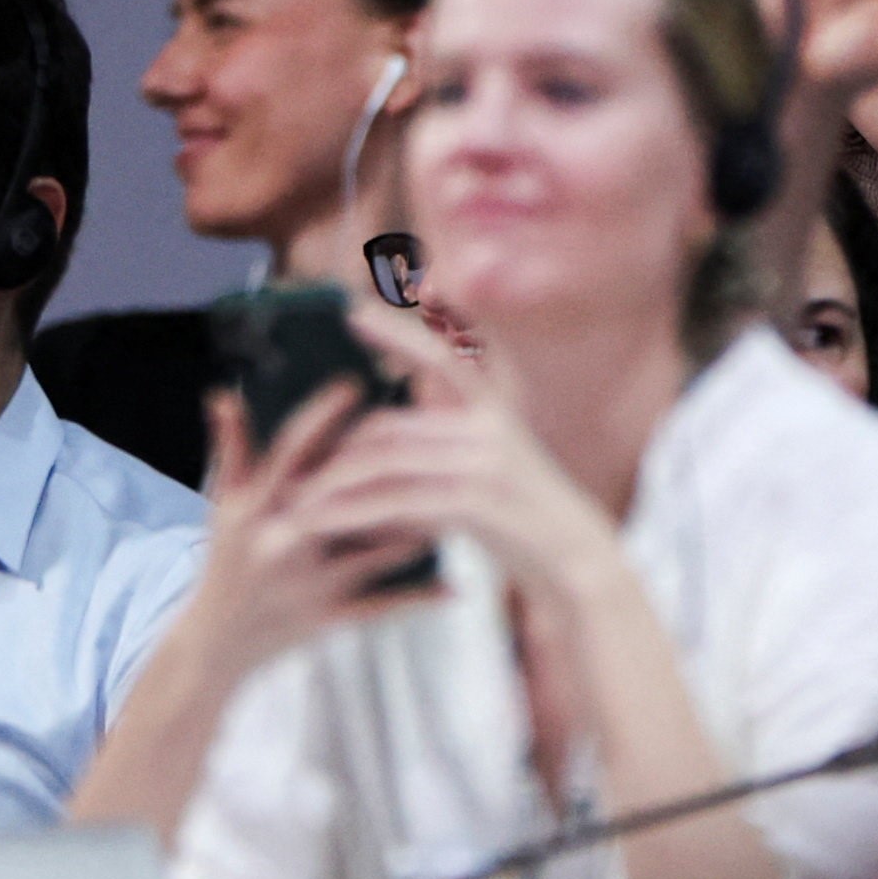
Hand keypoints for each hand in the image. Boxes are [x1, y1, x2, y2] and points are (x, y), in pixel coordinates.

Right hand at [175, 371, 444, 670]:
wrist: (215, 644)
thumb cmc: (225, 564)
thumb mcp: (222, 506)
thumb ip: (230, 449)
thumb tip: (223, 394)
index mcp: (256, 507)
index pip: (291, 454)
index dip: (322, 418)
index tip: (355, 384)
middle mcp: (282, 542)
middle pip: (343, 500)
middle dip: (386, 474)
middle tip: (432, 442)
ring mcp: (307, 583)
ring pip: (374, 552)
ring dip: (418, 529)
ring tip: (460, 503)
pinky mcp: (326, 618)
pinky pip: (381, 607)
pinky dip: (419, 599)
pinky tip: (458, 588)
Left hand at [287, 334, 623, 601]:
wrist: (581, 568)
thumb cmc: (532, 528)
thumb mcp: (496, 473)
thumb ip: (447, 451)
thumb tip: (382, 447)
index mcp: (495, 414)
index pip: (440, 359)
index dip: (397, 333)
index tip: (352, 310)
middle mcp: (490, 429)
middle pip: (391, 429)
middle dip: (338, 454)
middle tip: (296, 477)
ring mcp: (485, 463)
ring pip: (387, 464)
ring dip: (334, 486)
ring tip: (297, 506)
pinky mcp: (478, 502)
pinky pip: (398, 501)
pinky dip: (354, 513)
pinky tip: (324, 525)